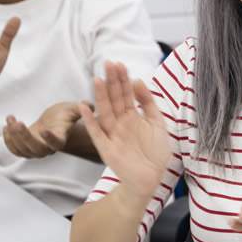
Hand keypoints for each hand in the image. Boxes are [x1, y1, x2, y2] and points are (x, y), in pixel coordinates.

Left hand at [3, 102, 83, 158]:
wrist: (53, 123)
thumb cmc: (63, 115)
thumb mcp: (72, 108)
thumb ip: (81, 107)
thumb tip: (89, 105)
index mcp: (60, 138)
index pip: (57, 143)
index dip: (50, 139)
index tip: (44, 130)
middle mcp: (48, 148)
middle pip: (36, 149)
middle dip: (24, 137)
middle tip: (18, 123)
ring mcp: (36, 150)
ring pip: (24, 150)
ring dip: (14, 136)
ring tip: (10, 120)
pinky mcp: (26, 149)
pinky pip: (15, 151)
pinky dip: (9, 142)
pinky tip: (7, 127)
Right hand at [79, 62, 171, 202]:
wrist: (152, 179)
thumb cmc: (155, 152)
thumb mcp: (157, 123)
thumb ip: (148, 103)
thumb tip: (138, 80)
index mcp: (132, 116)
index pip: (126, 94)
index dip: (123, 79)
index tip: (119, 64)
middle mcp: (121, 123)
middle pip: (115, 99)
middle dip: (112, 82)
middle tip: (108, 63)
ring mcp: (113, 135)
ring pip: (105, 112)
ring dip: (101, 96)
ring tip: (98, 79)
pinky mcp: (107, 149)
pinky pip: (97, 133)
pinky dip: (90, 121)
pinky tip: (84, 106)